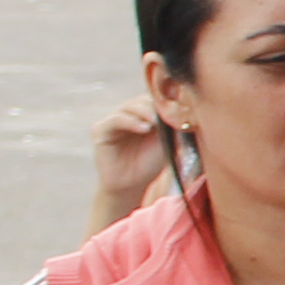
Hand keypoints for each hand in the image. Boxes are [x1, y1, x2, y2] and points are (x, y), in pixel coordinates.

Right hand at [91, 96, 174, 224]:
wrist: (131, 185)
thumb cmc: (149, 164)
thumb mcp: (165, 142)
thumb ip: (171, 125)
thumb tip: (184, 109)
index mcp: (142, 115)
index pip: (153, 99)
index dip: (165, 103)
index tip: (180, 109)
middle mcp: (127, 114)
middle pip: (141, 99)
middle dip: (155, 107)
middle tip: (167, 115)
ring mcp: (113, 121)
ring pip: (129, 106)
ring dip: (144, 112)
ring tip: (155, 122)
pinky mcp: (100, 129)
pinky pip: (116, 119)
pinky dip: (131, 121)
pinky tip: (144, 128)